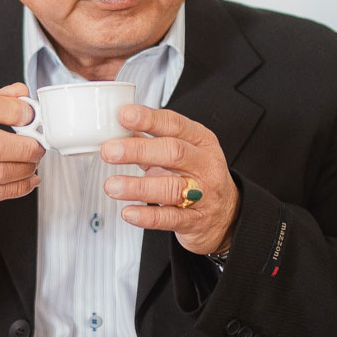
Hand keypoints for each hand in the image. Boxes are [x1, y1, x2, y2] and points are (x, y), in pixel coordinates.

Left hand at [99, 104, 239, 255]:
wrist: (227, 215)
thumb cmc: (199, 177)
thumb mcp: (183, 153)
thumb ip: (151, 141)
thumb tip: (118, 128)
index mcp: (200, 141)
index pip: (175, 124)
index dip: (149, 119)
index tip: (124, 115)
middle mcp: (204, 164)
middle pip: (174, 152)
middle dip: (139, 150)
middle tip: (110, 151)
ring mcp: (203, 194)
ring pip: (171, 188)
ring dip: (138, 186)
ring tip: (112, 185)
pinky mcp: (195, 220)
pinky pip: (170, 218)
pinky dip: (147, 216)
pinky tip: (128, 212)